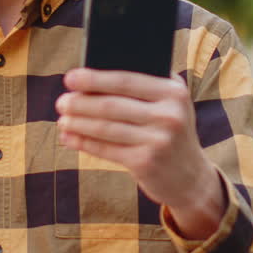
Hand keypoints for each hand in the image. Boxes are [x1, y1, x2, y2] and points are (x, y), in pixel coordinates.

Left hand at [55, 68, 223, 238]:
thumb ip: (143, 85)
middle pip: (112, 105)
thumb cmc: (169, 130)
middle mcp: (170, 115)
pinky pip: (107, 149)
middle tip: (61, 102)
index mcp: (174, 91)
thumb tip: (90, 76)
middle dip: (81, 103)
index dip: (94, 79)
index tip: (69, 77)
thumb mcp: (168, 104)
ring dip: (78, 123)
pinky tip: (69, 138)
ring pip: (106, 128)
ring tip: (61, 120)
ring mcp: (159, 140)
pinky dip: (84, 143)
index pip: (126, 80)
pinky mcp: (146, 163)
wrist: (191, 177)